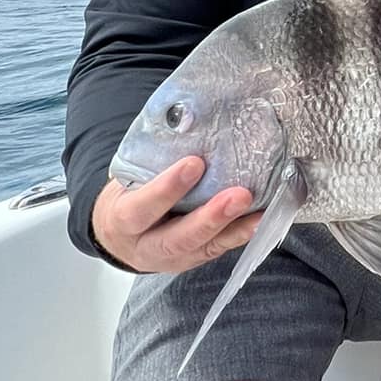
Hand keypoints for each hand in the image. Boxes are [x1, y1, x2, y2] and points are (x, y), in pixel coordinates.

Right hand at [91, 158, 259, 273]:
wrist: (121, 236)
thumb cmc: (128, 197)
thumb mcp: (127, 181)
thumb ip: (150, 164)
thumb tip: (186, 121)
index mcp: (123, 221)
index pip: (141, 209)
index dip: (167, 189)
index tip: (194, 163)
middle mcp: (147, 247)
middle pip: (178, 238)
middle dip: (211, 217)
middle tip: (240, 195)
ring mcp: (173, 258)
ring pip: (204, 248)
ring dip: (234, 228)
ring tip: (258, 210)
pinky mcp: (194, 259)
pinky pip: (219, 249)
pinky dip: (241, 234)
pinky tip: (260, 219)